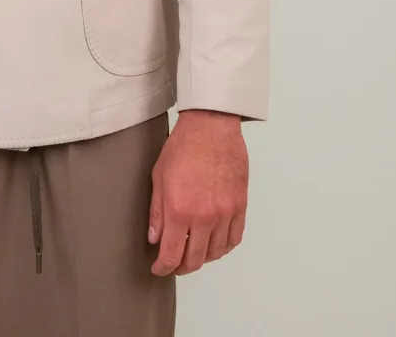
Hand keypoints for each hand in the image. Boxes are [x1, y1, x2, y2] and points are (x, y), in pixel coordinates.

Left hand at [148, 109, 247, 275]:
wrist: (211, 126)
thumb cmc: (183, 145)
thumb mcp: (159, 177)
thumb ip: (157, 212)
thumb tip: (155, 238)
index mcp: (180, 209)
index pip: (172, 254)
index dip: (164, 268)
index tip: (159, 269)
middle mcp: (204, 216)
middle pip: (195, 259)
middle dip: (182, 267)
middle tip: (174, 264)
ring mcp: (225, 212)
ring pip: (216, 252)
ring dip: (203, 258)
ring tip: (193, 252)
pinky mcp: (240, 206)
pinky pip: (234, 238)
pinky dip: (224, 247)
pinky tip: (215, 244)